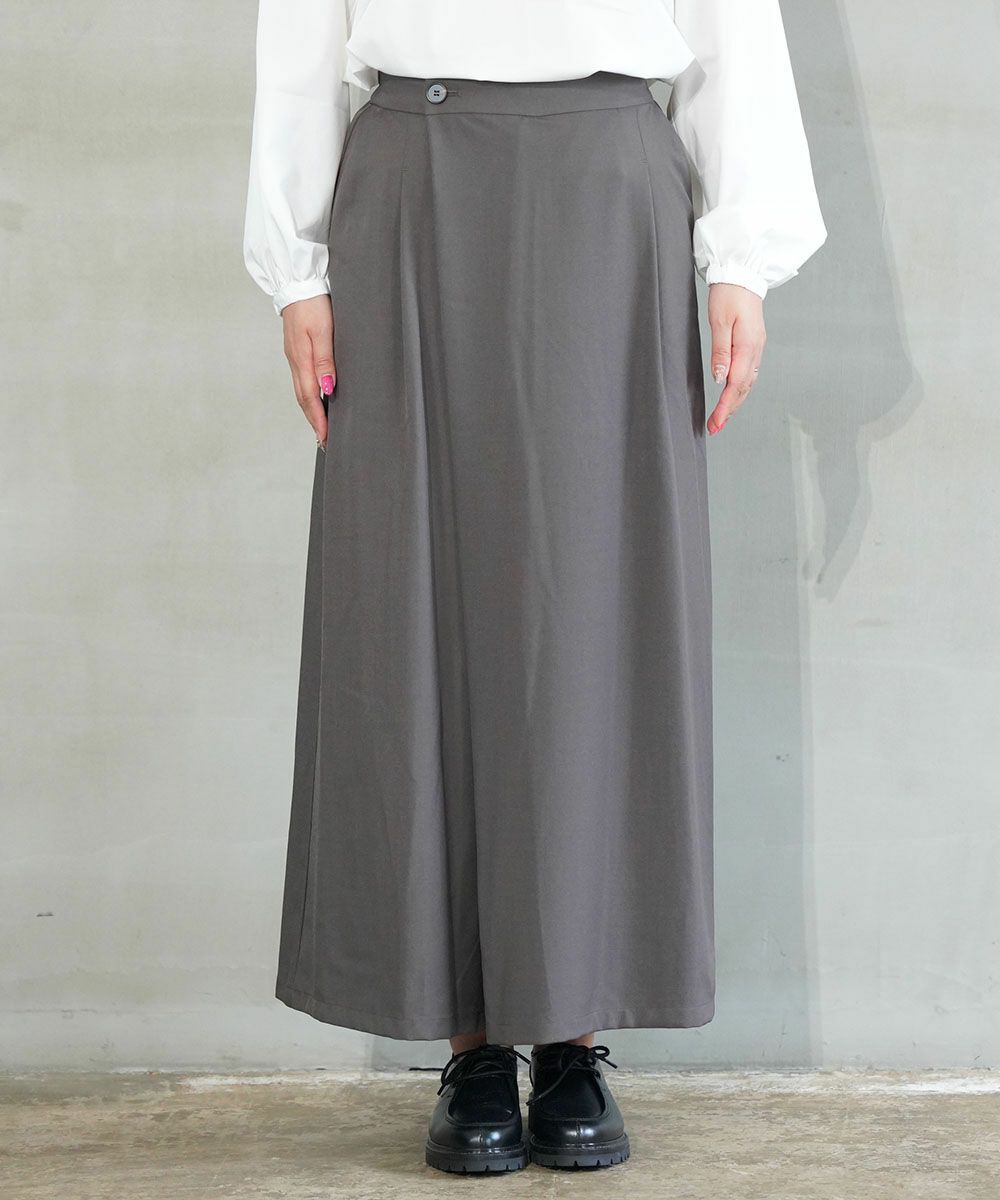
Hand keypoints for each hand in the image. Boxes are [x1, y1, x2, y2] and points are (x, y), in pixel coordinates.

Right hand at [281, 294, 336, 449]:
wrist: (297, 281)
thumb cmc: (314, 304)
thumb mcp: (323, 332)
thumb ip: (325, 362)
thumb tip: (327, 390)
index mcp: (302, 360)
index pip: (310, 398)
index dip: (318, 420)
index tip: (325, 438)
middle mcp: (295, 361)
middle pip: (303, 399)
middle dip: (313, 421)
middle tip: (324, 440)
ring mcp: (294, 355)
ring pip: (301, 390)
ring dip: (310, 410)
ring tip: (320, 426)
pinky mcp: (296, 349)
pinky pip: (301, 378)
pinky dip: (308, 394)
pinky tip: (316, 398)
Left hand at [706, 283, 765, 435]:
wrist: (742, 274)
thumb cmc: (728, 294)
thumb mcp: (720, 321)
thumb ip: (721, 351)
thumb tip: (720, 378)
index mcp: (748, 346)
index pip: (735, 385)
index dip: (725, 407)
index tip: (715, 423)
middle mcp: (755, 351)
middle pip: (743, 389)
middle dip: (729, 411)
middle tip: (714, 428)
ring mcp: (756, 348)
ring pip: (746, 383)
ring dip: (734, 403)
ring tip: (721, 418)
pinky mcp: (753, 345)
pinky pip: (748, 374)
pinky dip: (739, 389)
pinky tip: (732, 396)